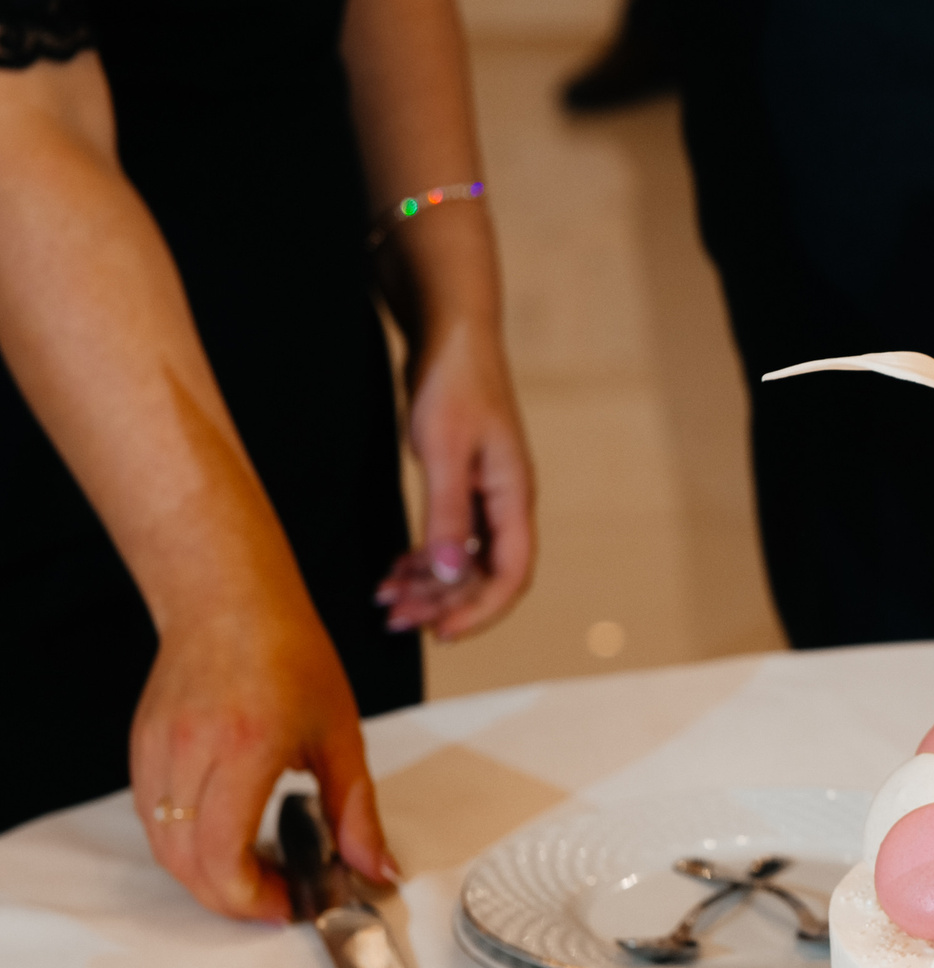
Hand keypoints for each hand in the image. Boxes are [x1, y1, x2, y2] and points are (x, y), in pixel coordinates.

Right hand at [128, 595, 399, 922]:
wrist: (227, 600)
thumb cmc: (288, 654)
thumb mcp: (341, 736)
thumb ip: (357, 812)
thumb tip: (377, 869)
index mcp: (244, 749)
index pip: (222, 856)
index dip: (251, 899)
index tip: (289, 906)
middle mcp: (189, 752)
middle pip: (187, 863)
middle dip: (231, 899)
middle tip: (277, 900)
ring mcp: (156, 750)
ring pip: (163, 846)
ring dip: (206, 876)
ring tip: (258, 874)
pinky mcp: (141, 747)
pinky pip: (153, 817)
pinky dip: (186, 844)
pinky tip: (227, 840)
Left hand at [387, 313, 532, 639]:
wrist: (451, 335)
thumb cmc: (452, 383)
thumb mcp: (442, 450)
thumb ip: (446, 515)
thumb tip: (446, 575)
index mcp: (513, 497)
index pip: (510, 574)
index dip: (480, 610)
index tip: (441, 633)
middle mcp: (506, 503)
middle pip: (484, 575)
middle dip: (442, 603)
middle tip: (396, 619)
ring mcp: (486, 496)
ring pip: (464, 562)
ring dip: (429, 586)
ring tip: (387, 600)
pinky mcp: (464, 486)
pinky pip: (450, 540)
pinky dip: (424, 560)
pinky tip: (394, 569)